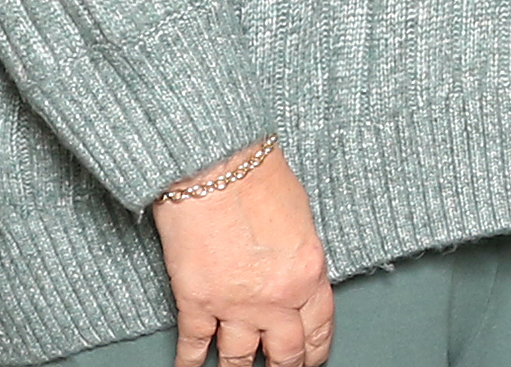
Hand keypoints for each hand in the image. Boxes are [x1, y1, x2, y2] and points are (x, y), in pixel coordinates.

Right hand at [155, 140, 334, 366]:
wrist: (214, 163)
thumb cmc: (256, 174)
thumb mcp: (301, 217)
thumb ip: (299, 255)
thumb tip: (293, 275)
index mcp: (308, 273)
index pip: (319, 327)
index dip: (315, 351)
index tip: (311, 359)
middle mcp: (277, 298)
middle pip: (285, 352)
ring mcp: (236, 304)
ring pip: (240, 358)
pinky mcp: (197, 301)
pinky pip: (195, 344)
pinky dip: (191, 361)